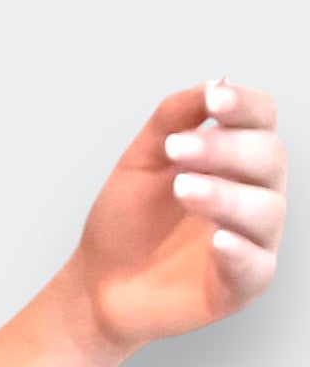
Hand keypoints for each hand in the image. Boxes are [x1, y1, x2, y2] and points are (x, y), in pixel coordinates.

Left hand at [69, 77, 285, 355]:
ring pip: (265, 210)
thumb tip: (215, 81)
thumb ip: (174, 116)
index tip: (212, 101)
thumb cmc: (126, 221)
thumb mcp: (143, 158)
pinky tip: (217, 240)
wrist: (98, 283)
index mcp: (236, 159)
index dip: (243, 106)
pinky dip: (240, 251)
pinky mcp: (240, 285)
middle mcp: (254, 194)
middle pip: (268, 158)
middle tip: (176, 150)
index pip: (261, 120)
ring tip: (181, 188)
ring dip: (225, 195)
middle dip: (224, 149)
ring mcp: (251, 240)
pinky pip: (256, 267)